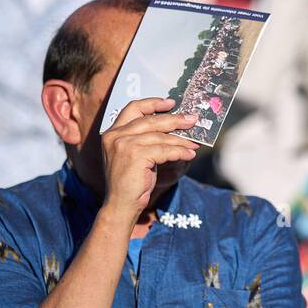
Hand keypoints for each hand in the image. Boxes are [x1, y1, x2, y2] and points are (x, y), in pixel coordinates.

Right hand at [100, 97, 198, 222]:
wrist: (121, 205)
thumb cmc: (131, 182)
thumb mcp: (135, 155)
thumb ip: (146, 139)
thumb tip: (175, 127)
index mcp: (113, 132)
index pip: (132, 108)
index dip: (152, 103)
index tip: (171, 102)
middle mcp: (116, 135)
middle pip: (151, 120)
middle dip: (175, 120)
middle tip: (192, 120)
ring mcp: (124, 144)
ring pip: (160, 137)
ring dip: (181, 140)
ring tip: (195, 144)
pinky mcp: (136, 155)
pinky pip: (165, 150)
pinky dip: (180, 152)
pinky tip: (189, 155)